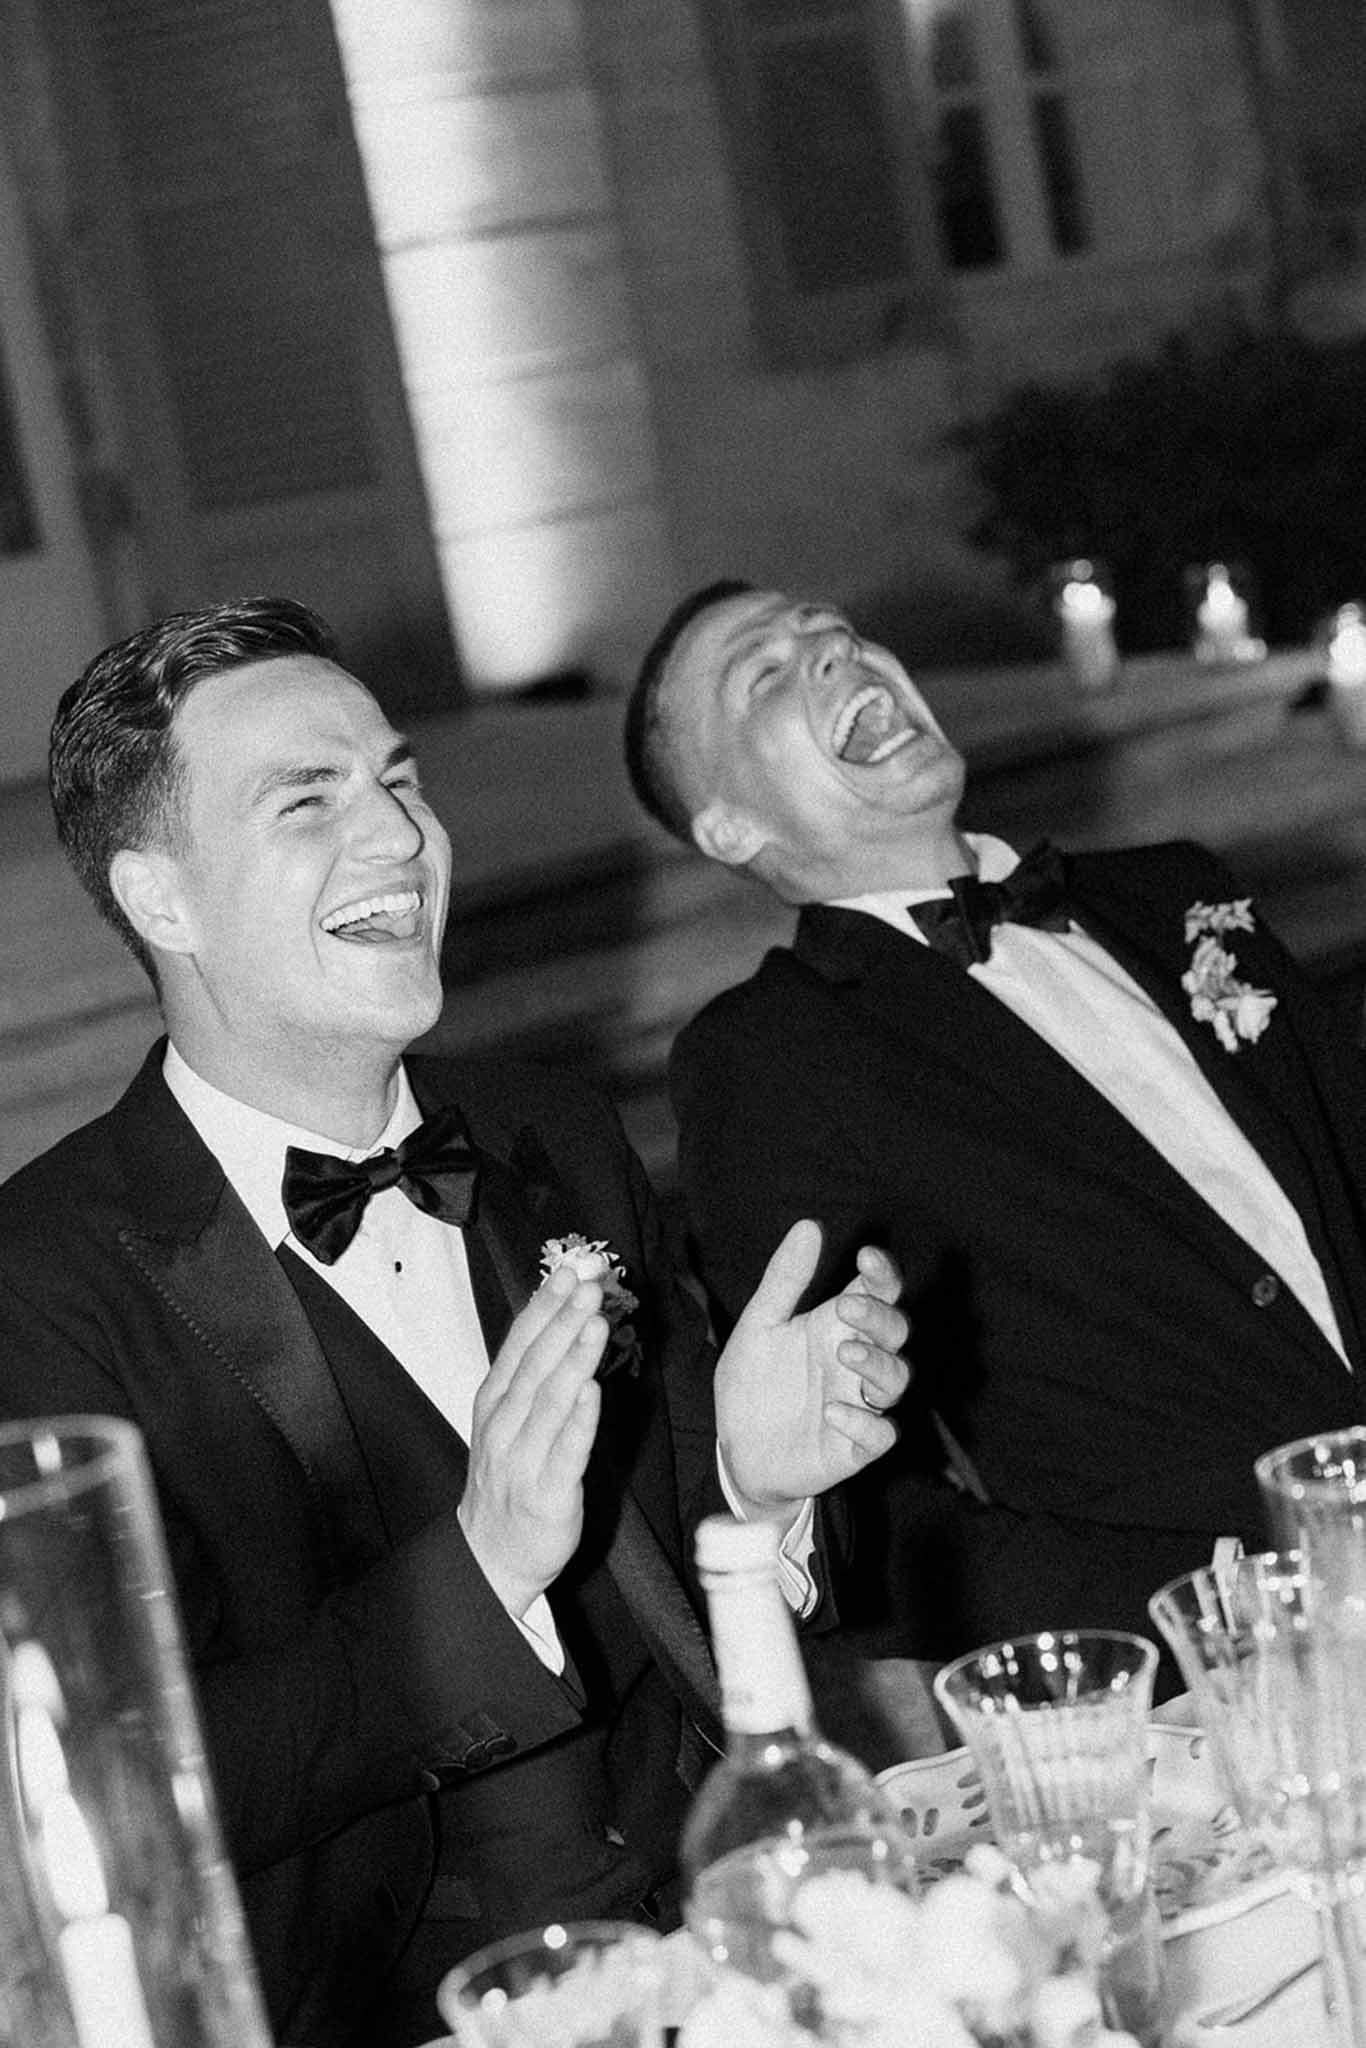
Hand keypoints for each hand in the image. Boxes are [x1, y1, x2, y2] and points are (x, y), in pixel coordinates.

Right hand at [457, 1265, 607, 1615]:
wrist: (490, 1557)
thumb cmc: (508, 1481)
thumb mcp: (509, 1420)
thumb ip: (535, 1375)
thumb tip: (564, 1320)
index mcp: (495, 1403)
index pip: (519, 1345)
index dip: (543, 1307)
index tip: (566, 1273)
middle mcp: (505, 1426)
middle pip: (535, 1365)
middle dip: (562, 1322)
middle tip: (588, 1285)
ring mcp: (522, 1461)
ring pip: (549, 1402)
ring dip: (573, 1360)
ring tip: (594, 1323)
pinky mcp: (547, 1494)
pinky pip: (565, 1453)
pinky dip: (578, 1421)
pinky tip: (592, 1392)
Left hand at [714, 1221, 909, 1516]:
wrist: (735, 1451)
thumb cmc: (754, 1384)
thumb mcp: (759, 1325)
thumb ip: (785, 1279)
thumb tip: (810, 1225)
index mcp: (837, 1326)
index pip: (879, 1292)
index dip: (883, 1273)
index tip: (867, 1257)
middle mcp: (855, 1362)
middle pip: (895, 1331)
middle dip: (881, 1316)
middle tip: (847, 1307)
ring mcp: (859, 1404)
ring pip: (897, 1380)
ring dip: (878, 1363)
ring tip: (844, 1351)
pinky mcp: (854, 1448)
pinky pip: (880, 1436)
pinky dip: (865, 1423)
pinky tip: (833, 1412)